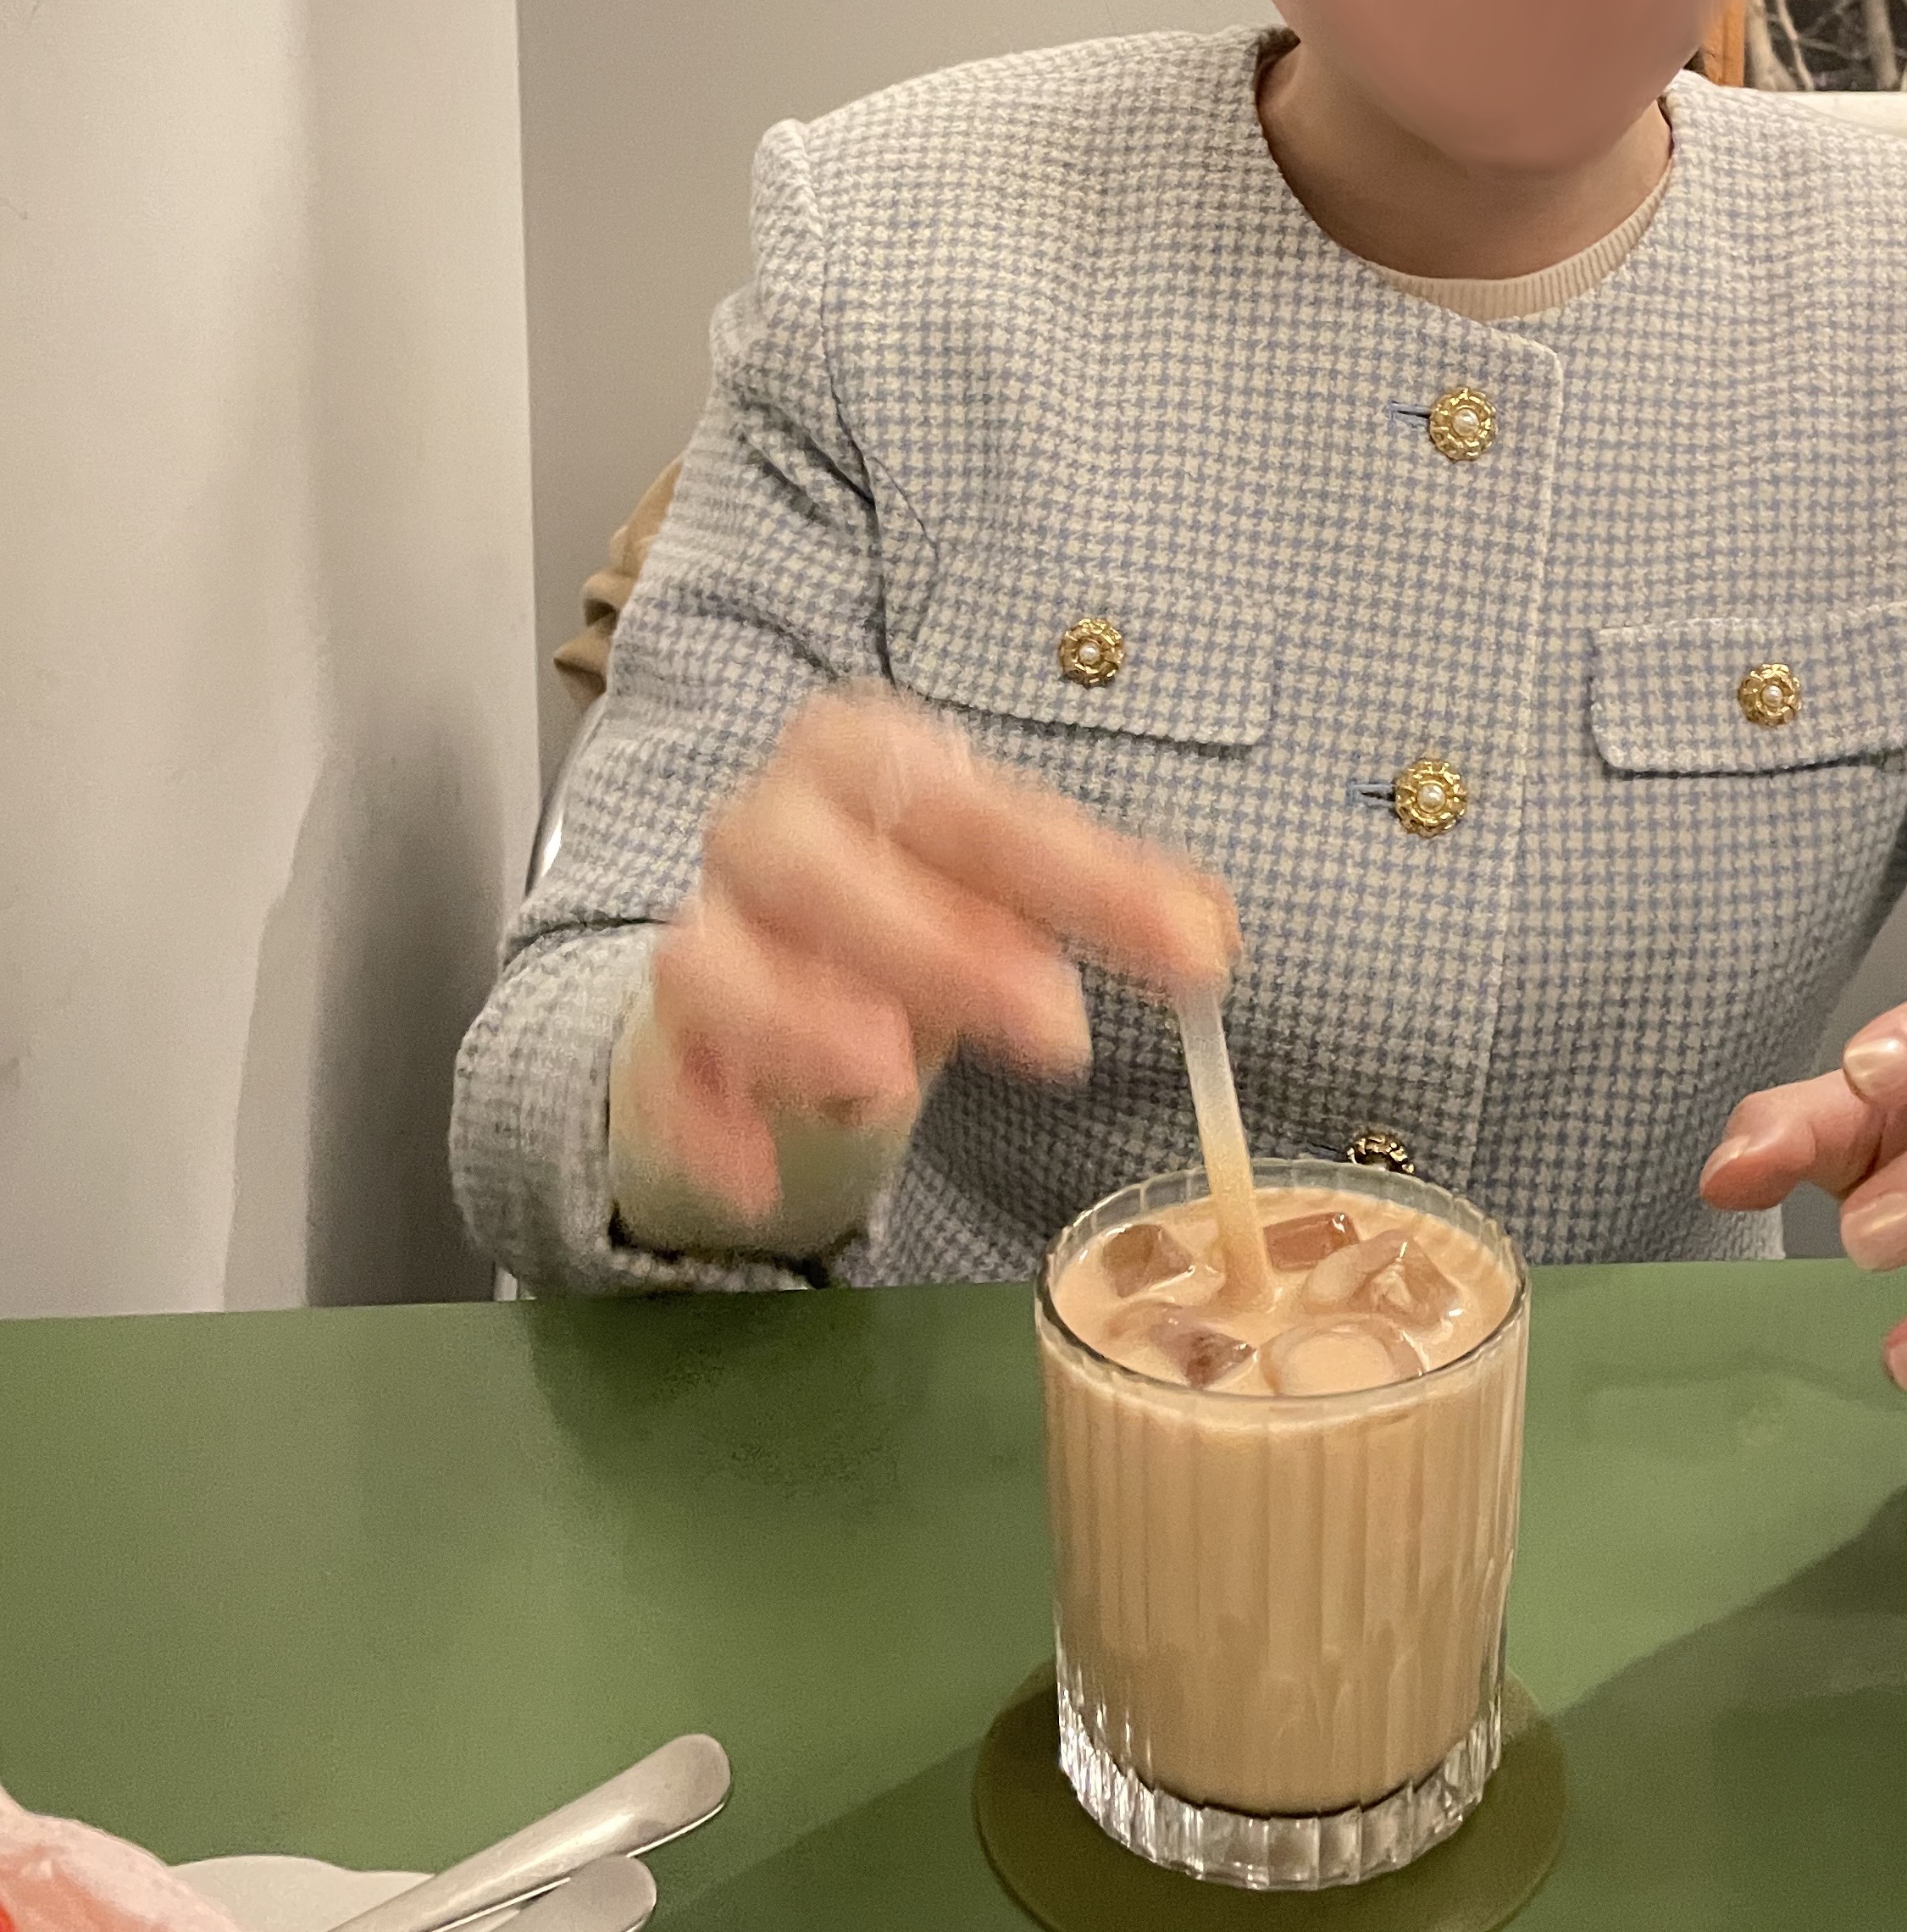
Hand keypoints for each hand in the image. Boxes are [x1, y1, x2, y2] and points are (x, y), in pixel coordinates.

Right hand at [641, 687, 1238, 1219]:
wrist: (780, 930)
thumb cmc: (917, 880)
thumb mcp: (1017, 871)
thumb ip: (1112, 893)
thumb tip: (1213, 935)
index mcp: (864, 753)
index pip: (968, 805)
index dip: (1080, 878)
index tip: (1191, 956)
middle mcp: (768, 824)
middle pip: (812, 864)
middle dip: (933, 946)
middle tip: (1056, 1030)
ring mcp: (709, 925)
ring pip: (712, 958)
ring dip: (795, 1019)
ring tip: (889, 1083)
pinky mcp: (673, 1033)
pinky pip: (667, 1074)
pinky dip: (707, 1124)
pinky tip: (763, 1178)